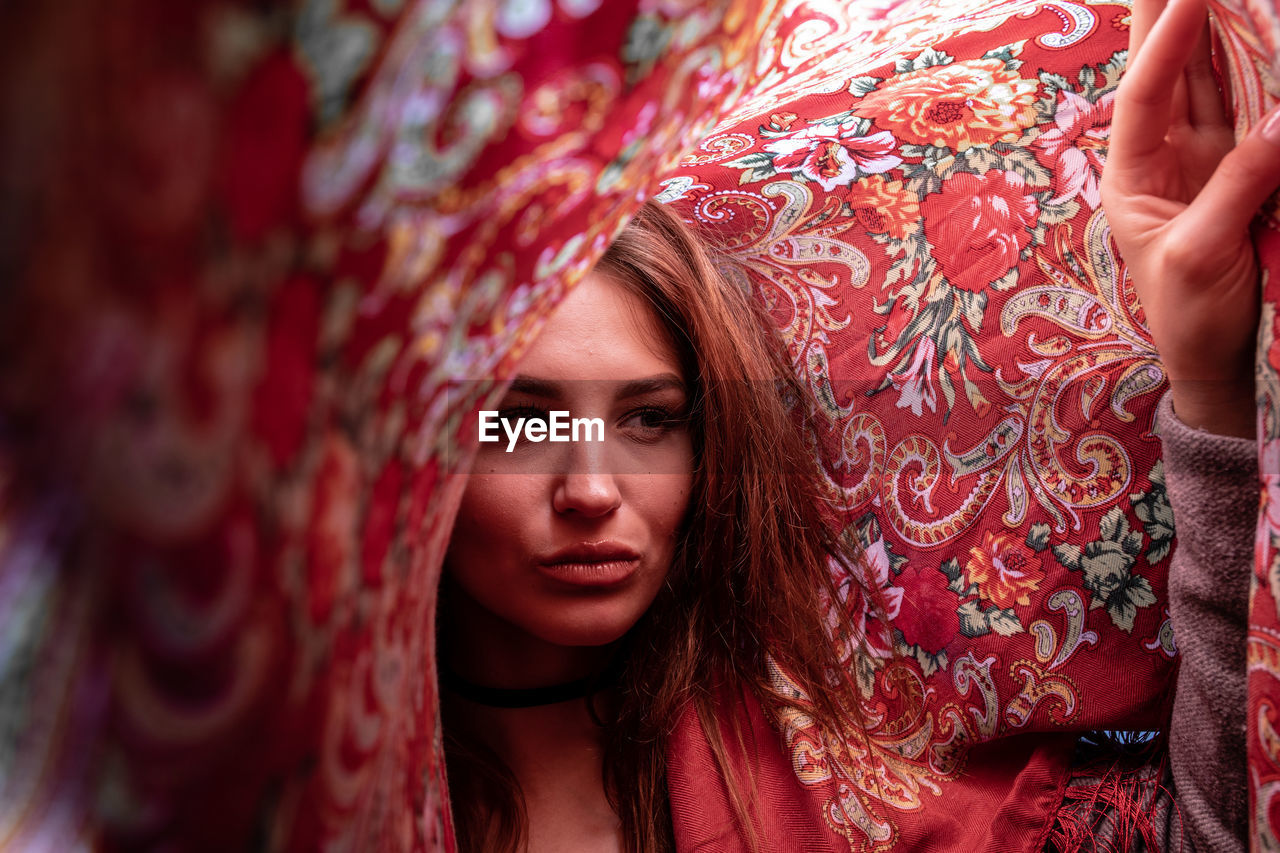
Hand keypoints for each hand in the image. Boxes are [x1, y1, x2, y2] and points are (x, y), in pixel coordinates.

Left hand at [1101, 0, 1279, 436]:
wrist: (1218, 355)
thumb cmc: (1189, 312)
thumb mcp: (1200, 252)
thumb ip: (1238, 186)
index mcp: (1132, 175)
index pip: (1144, 96)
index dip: (1167, 43)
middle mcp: (1167, 155)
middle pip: (1170, 70)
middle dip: (1171, 13)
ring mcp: (1211, 157)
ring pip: (1215, 79)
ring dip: (1218, 28)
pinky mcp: (1249, 169)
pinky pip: (1255, 110)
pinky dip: (1264, 73)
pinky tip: (1264, 34)